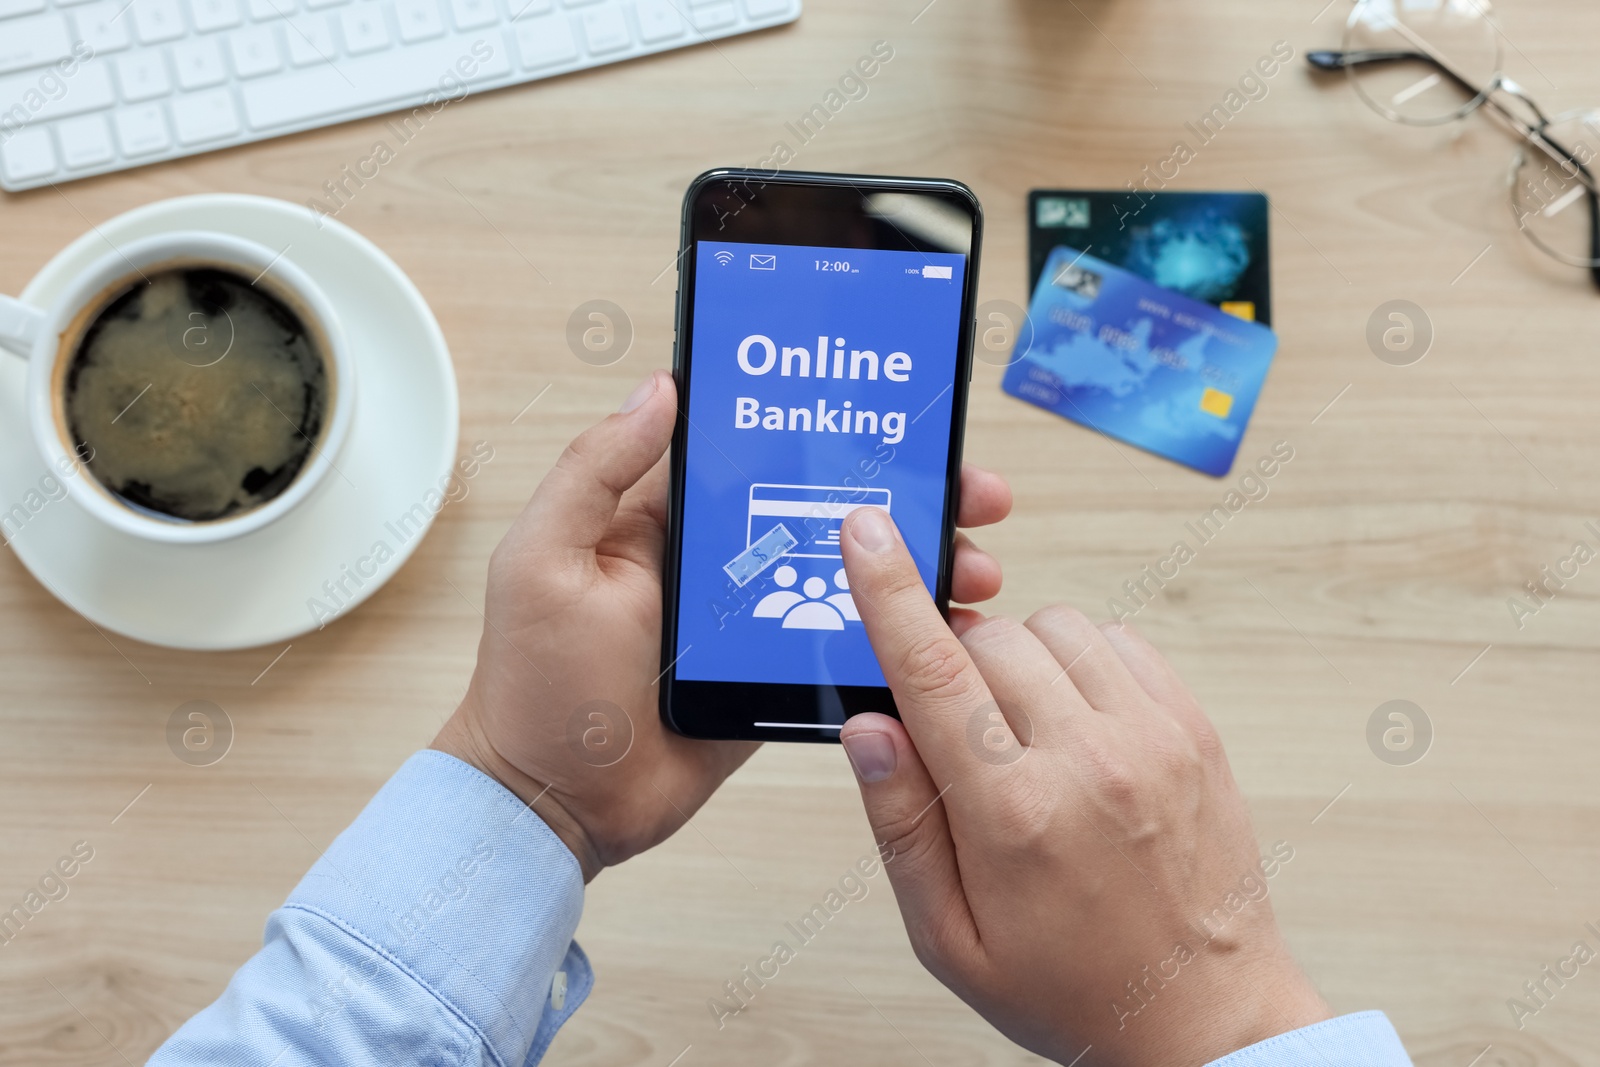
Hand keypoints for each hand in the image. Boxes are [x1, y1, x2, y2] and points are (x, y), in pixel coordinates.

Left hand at [434, 370, 1013, 881]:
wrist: (555, 803)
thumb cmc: (533, 682)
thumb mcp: (544, 560)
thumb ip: (597, 470)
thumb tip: (662, 389)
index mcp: (670, 519)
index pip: (766, 454)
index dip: (835, 435)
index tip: (901, 420)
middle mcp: (722, 560)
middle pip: (831, 511)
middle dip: (910, 497)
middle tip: (978, 496)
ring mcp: (757, 622)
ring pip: (854, 576)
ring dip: (919, 566)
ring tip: (978, 568)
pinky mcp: (777, 679)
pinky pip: (850, 648)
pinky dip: (902, 637)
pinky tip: (951, 630)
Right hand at [835, 506, 1330, 1066]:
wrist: (1206, 1016)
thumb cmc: (1072, 987)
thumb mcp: (951, 939)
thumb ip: (902, 824)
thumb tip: (868, 727)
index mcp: (1014, 817)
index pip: (933, 673)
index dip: (889, 592)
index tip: (866, 532)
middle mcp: (1088, 762)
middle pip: (989, 639)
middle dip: (953, 661)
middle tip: (955, 723)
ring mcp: (1152, 739)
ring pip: (1056, 626)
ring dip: (1018, 656)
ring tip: (1021, 730)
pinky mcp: (1193, 730)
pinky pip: (1120, 641)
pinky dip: (1081, 660)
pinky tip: (1074, 721)